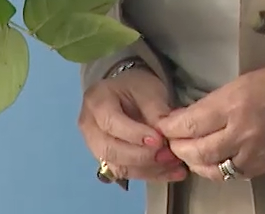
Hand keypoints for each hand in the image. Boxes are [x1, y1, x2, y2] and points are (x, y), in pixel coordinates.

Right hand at [77, 65, 188, 183]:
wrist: (126, 93)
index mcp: (96, 101)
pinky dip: (151, 175)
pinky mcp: (107, 161)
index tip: (159, 140)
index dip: (134, 134)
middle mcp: (89, 126)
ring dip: (149, 169)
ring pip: (118, 167)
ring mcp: (95, 147)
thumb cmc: (136, 88)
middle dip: (141, 157)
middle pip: (110, 150)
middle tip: (169, 154)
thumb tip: (165, 137)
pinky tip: (173, 172)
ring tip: (175, 165)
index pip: (110, 122)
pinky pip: (127, 174)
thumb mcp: (149, 90)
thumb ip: (156, 111)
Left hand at [156, 62, 264, 181]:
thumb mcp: (243, 82)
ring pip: (211, 168)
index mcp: (233, 104)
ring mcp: (253, 153)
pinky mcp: (263, 166)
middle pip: (196, 150)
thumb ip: (215, 101)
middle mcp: (240, 131)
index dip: (170, 127)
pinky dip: (216, 169)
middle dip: (177, 147)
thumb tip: (190, 115)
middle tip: (171, 141)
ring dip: (193, 163)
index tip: (163, 125)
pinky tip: (211, 161)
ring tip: (187, 154)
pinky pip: (232, 174)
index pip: (190, 123)